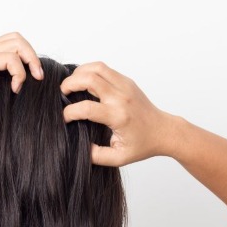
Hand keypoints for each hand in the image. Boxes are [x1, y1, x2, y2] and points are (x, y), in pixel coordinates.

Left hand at [0, 32, 43, 108]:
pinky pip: (9, 45)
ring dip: (28, 53)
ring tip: (33, 72)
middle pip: (18, 42)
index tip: (16, 91)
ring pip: (15, 40)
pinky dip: (21, 54)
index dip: (19, 75)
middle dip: (32, 58)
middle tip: (37, 77)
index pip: (11, 58)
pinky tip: (21, 70)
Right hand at [60, 62, 175, 166]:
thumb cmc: (142, 145)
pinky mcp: (126, 81)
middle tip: (62, 94)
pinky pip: (104, 68)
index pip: (86, 108)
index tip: (64, 118)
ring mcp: (125, 86)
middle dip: (69, 84)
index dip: (69, 112)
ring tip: (71, 85)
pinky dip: (89, 71)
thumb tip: (79, 147)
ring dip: (79, 73)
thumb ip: (96, 156)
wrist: (164, 131)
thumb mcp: (119, 158)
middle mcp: (121, 98)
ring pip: (96, 68)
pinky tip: (83, 82)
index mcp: (118, 116)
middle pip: (89, 79)